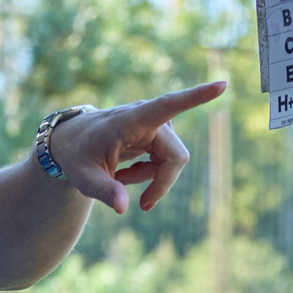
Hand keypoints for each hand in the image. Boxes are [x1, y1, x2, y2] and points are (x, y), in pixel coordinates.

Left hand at [50, 83, 222, 213]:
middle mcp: (149, 117)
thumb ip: (104, 191)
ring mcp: (156, 124)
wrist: (70, 144)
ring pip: (173, 161)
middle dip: (161, 183)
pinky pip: (167, 161)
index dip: (196, 97)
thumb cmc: (76, 157)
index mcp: (131, 119)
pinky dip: (149, 174)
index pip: (168, 105)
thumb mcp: (83, 178)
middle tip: (143, 205)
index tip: (222, 85)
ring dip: (150, 177)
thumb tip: (123, 208)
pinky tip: (125, 173)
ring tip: (119, 177)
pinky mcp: (158, 133)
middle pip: (176, 157)